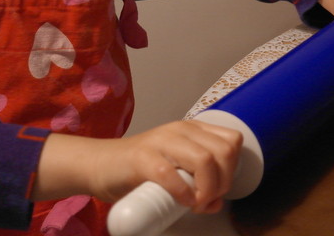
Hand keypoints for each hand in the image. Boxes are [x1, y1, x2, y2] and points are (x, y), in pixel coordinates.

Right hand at [32, 120, 241, 213]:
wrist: (100, 165)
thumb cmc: (140, 170)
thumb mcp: (177, 170)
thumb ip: (198, 182)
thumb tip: (217, 203)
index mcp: (192, 130)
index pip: (232, 141)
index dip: (233, 169)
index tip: (219, 189)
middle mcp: (180, 130)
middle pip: (224, 152)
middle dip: (223, 183)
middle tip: (207, 200)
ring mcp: (161, 141)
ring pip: (205, 160)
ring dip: (207, 190)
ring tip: (195, 203)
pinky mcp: (142, 158)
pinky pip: (172, 175)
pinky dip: (183, 194)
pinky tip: (181, 201)